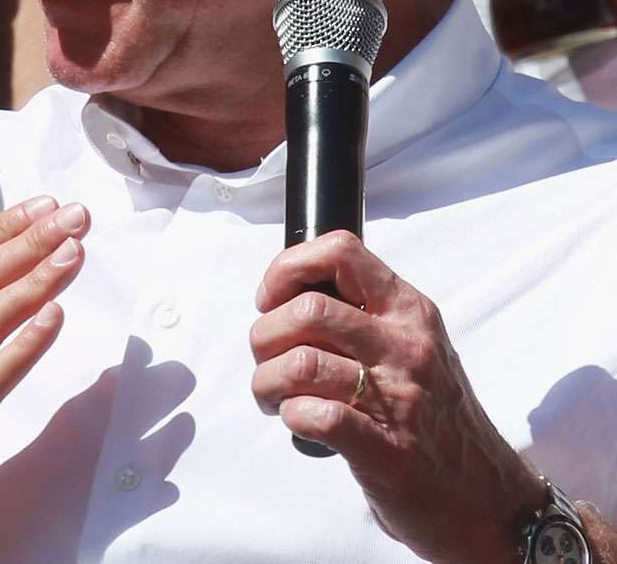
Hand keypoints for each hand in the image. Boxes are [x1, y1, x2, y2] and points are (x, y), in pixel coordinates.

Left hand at [249, 231, 545, 562]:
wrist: (488, 499)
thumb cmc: (437, 421)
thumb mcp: (414, 349)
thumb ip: (364, 316)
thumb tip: (289, 296)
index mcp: (410, 313)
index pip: (341, 252)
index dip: (287, 269)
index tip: (271, 300)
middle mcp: (407, 348)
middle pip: (307, 310)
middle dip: (264, 336)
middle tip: (267, 362)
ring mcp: (399, 398)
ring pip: (300, 363)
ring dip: (267, 382)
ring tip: (274, 397)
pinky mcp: (385, 450)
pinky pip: (316, 415)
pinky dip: (292, 415)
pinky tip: (299, 421)